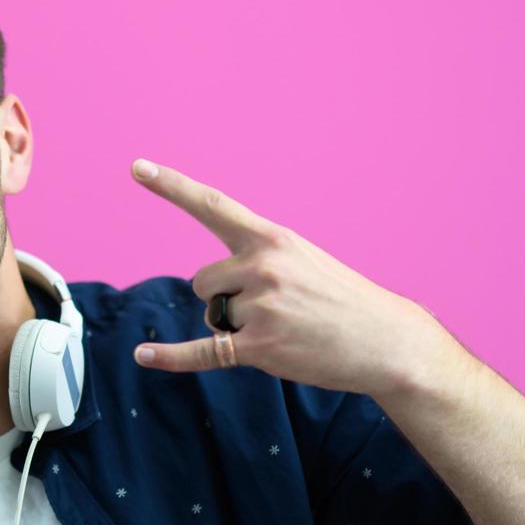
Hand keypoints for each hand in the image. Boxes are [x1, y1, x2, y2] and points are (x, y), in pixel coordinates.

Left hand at [126, 157, 452, 397]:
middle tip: (274, 310)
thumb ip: (256, 258)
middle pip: (203, 281)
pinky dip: (171, 357)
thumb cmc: (342, 300)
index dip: (172, 186)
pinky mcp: (260, 348)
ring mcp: (261, 308)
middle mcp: (263, 267)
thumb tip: (211, 285)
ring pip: (212, 316)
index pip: (213, 206)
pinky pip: (202, 352)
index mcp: (272, 239)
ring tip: (283, 330)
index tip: (138, 167)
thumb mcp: (303, 259)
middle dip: (224, 297)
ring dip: (235, 328)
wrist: (387, 342)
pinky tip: (143, 355)